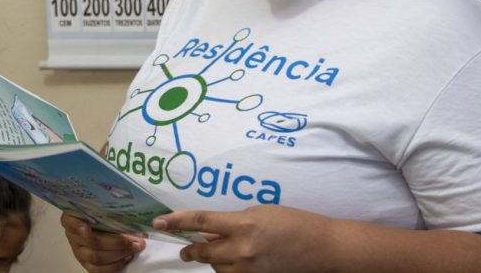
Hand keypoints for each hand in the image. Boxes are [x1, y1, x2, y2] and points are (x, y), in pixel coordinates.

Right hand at [61, 212, 145, 272]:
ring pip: (96, 257)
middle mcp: (73, 235)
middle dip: (117, 242)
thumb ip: (109, 209)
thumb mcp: (101, 206)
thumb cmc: (101, 212)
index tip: (87, 230)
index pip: (71, 222)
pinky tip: (127, 257)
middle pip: (92, 241)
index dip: (78, 227)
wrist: (100, 224)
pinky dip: (115, 265)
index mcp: (72, 217)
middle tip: (135, 240)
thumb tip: (131, 217)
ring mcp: (79, 252)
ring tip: (134, 248)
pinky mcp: (86, 264)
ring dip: (119, 254)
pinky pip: (98, 270)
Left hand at [153, 205, 335, 271]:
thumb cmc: (293, 222)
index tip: (160, 223)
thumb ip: (233, 223)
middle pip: (203, 252)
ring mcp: (249, 269)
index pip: (201, 222)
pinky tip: (238, 260)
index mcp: (243, 225)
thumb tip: (211, 234)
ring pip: (217, 268)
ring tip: (226, 250)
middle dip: (191, 251)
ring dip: (215, 259)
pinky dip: (229, 269)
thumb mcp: (259, 213)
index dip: (177, 221)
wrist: (321, 247)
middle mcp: (242, 250)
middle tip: (184, 250)